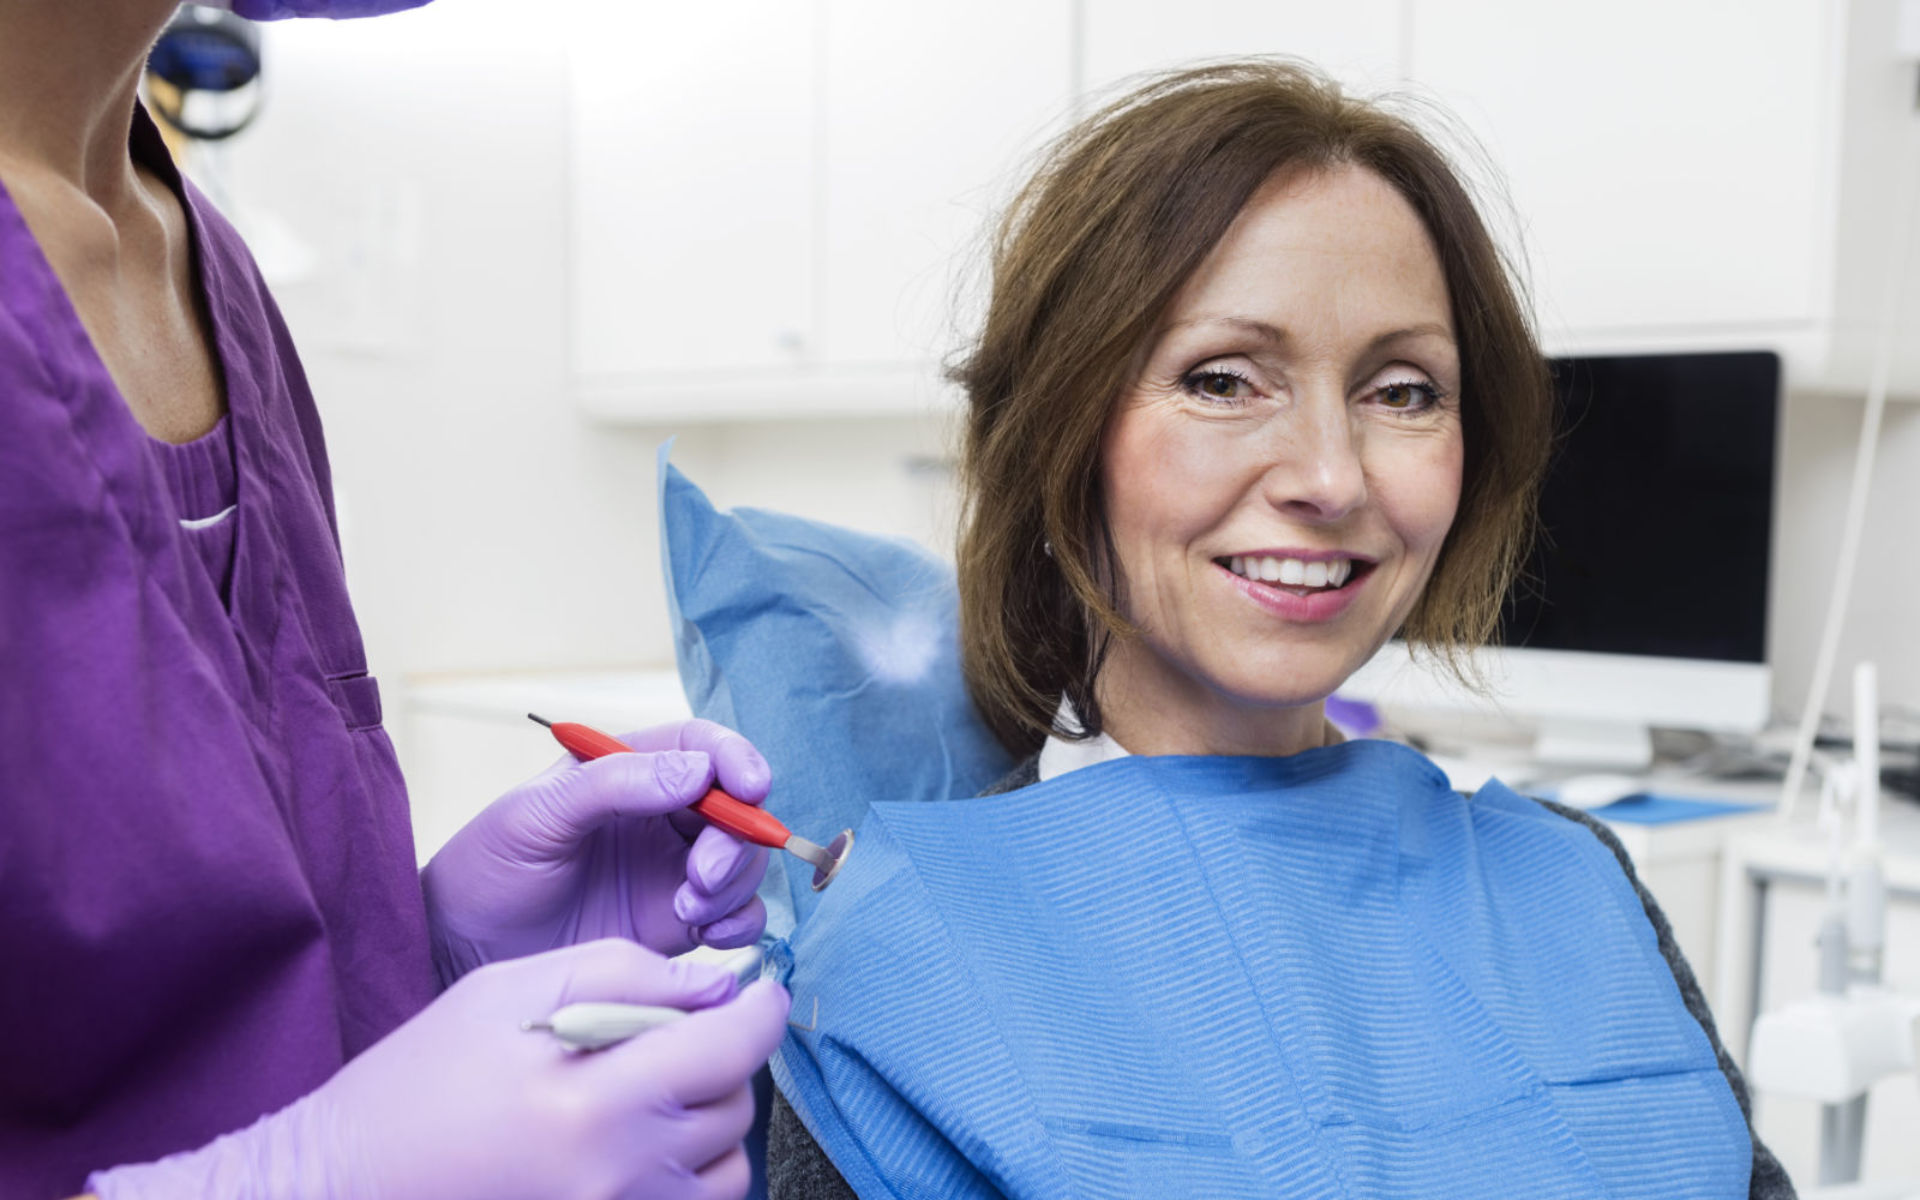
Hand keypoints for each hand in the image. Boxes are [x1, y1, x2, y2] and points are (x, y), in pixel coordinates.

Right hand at [88, 939, 790, 1199]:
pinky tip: (639, 1136)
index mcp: (592, 1103)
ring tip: (646, 1088)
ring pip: (730, 1161)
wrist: (345, 1187)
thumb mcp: (507, 992)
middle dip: (722, 1056)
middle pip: (736, 1103)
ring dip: (710, 1116)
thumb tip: (715, 982)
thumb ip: (621, 973)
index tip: (758, 988)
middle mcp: (619, 1177)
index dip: (760, 1009)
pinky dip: (692, 1168)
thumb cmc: (418, 1081)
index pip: (732, 1048)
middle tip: (671, 1032)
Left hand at [423, 720, 773, 979]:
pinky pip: (738, 914)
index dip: (735, 759)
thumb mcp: (537, 815)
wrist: (464, 952)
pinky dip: (741, 920)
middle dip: (736, 837)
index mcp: (628, 771)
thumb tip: (697, 771)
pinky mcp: (679, 923)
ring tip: (688, 909)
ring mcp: (673, 870)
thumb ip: (613, 785)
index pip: (701, 746)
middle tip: (703, 874)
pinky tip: (710, 934)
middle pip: (735, 807)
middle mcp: (661, 816)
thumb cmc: (488, 871)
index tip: (749, 787)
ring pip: (744, 861)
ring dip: (735, 882)